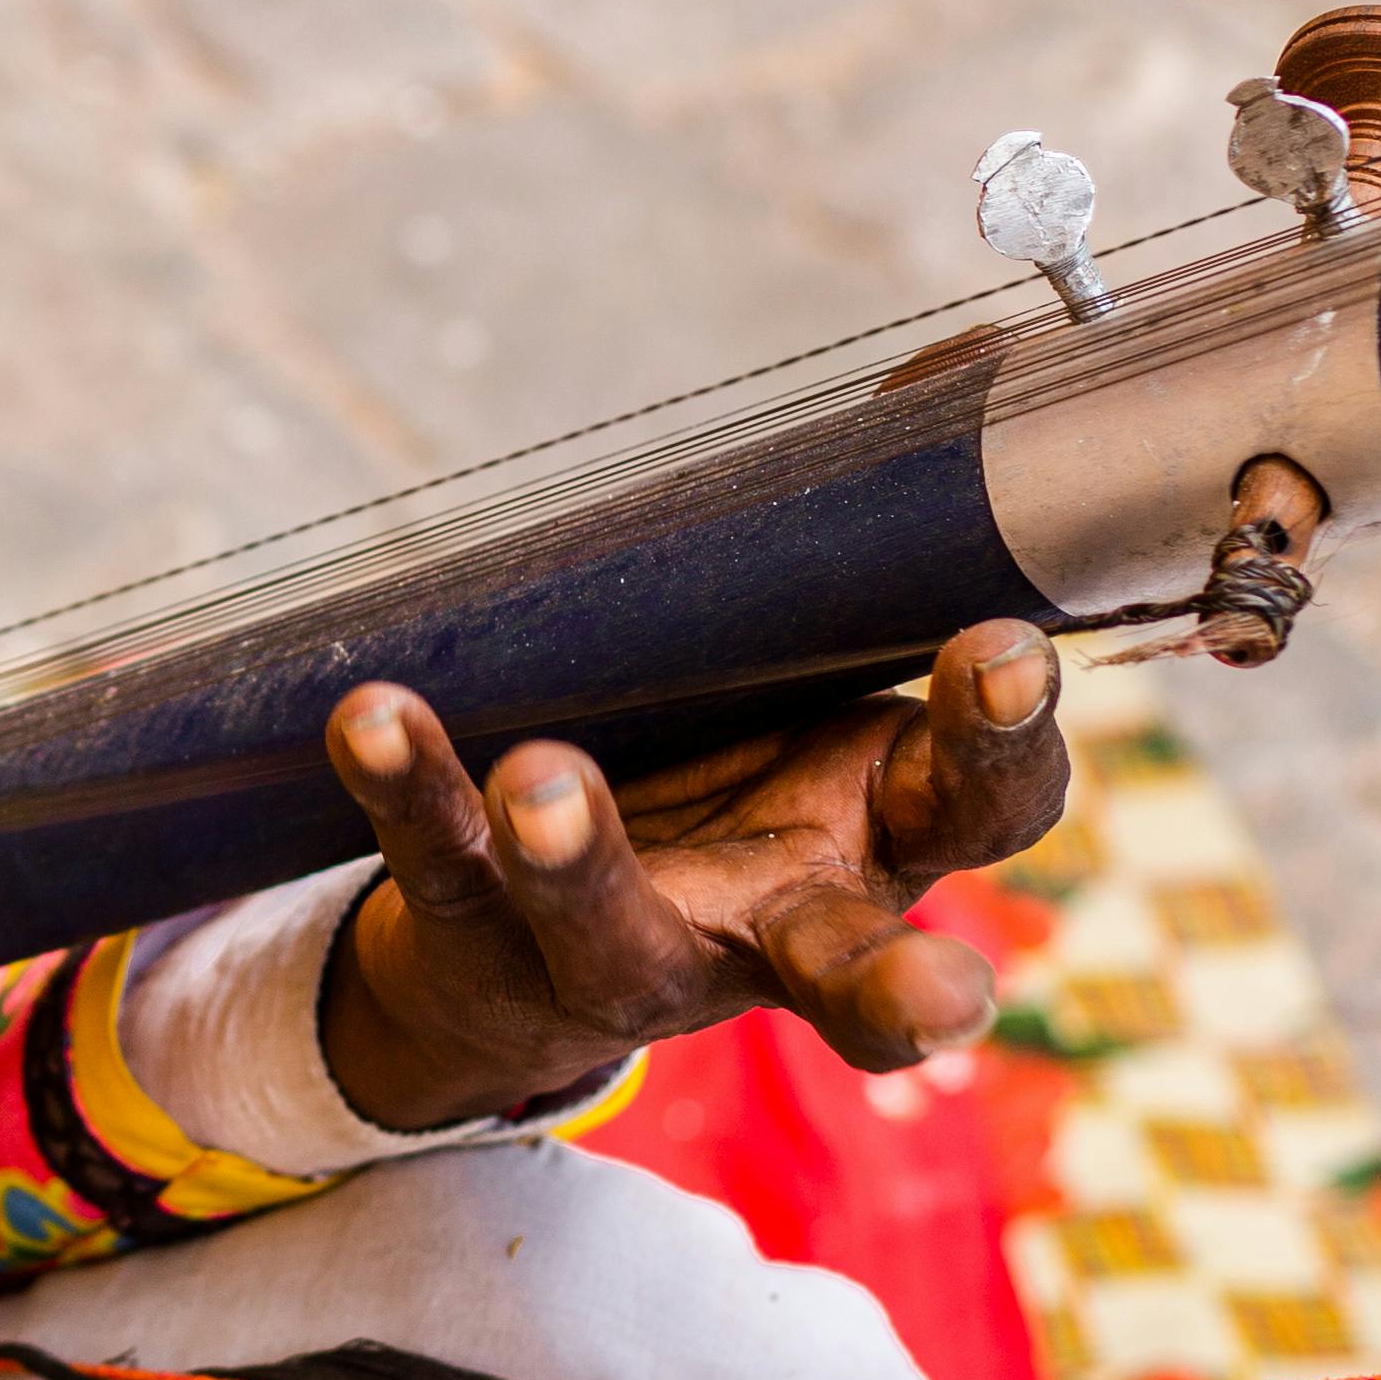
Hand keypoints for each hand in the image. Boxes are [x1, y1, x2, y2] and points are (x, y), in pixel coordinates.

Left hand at [309, 622, 1069, 1132]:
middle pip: (841, 965)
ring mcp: (616, 950)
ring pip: (611, 937)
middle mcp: (765, 922)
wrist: (510, 960)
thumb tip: (941, 382)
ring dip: (579, 864)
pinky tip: (373, 716)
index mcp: (871, 841)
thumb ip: (852, 587)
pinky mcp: (479, 935)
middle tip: (945, 997)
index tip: (1004, 645)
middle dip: (893, 986)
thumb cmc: (704, 786)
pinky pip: (440, 862)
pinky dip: (408, 786)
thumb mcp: (798, 696)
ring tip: (542, 781)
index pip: (983, 807)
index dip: (1007, 739)